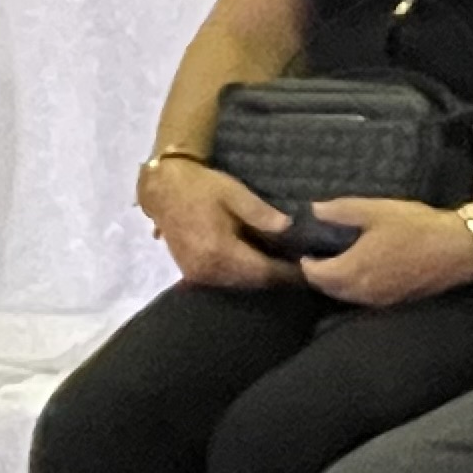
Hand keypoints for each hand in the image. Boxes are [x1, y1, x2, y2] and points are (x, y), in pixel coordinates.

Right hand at [139, 156, 294, 287]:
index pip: (264, 272)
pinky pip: (224, 280)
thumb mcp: (235, 193)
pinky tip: (257, 262)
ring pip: (239, 284)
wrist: (163, 188)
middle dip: (277, 277)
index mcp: (220, 252)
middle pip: (253, 283)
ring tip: (283, 265)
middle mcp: (208, 270)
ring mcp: (197, 275)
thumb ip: (261, 214)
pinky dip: (243, 275)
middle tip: (301, 268)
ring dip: (260, 277)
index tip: (310, 269)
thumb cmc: (201, 187)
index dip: (288, 273)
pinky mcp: (191, 273)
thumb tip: (290, 229)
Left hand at [300, 197, 472, 306]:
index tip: (309, 247)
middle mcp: (361, 292)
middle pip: (327, 289)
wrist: (460, 249)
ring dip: (338, 283)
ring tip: (342, 260)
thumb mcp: (375, 211)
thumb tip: (314, 210)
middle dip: (320, 273)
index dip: (306, 261)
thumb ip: (339, 211)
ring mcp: (379, 301)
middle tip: (323, 253)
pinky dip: (357, 287)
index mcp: (351, 270)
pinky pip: (364, 299)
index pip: (313, 274)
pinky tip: (366, 270)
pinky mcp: (394, 303)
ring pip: (345, 296)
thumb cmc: (417, 227)